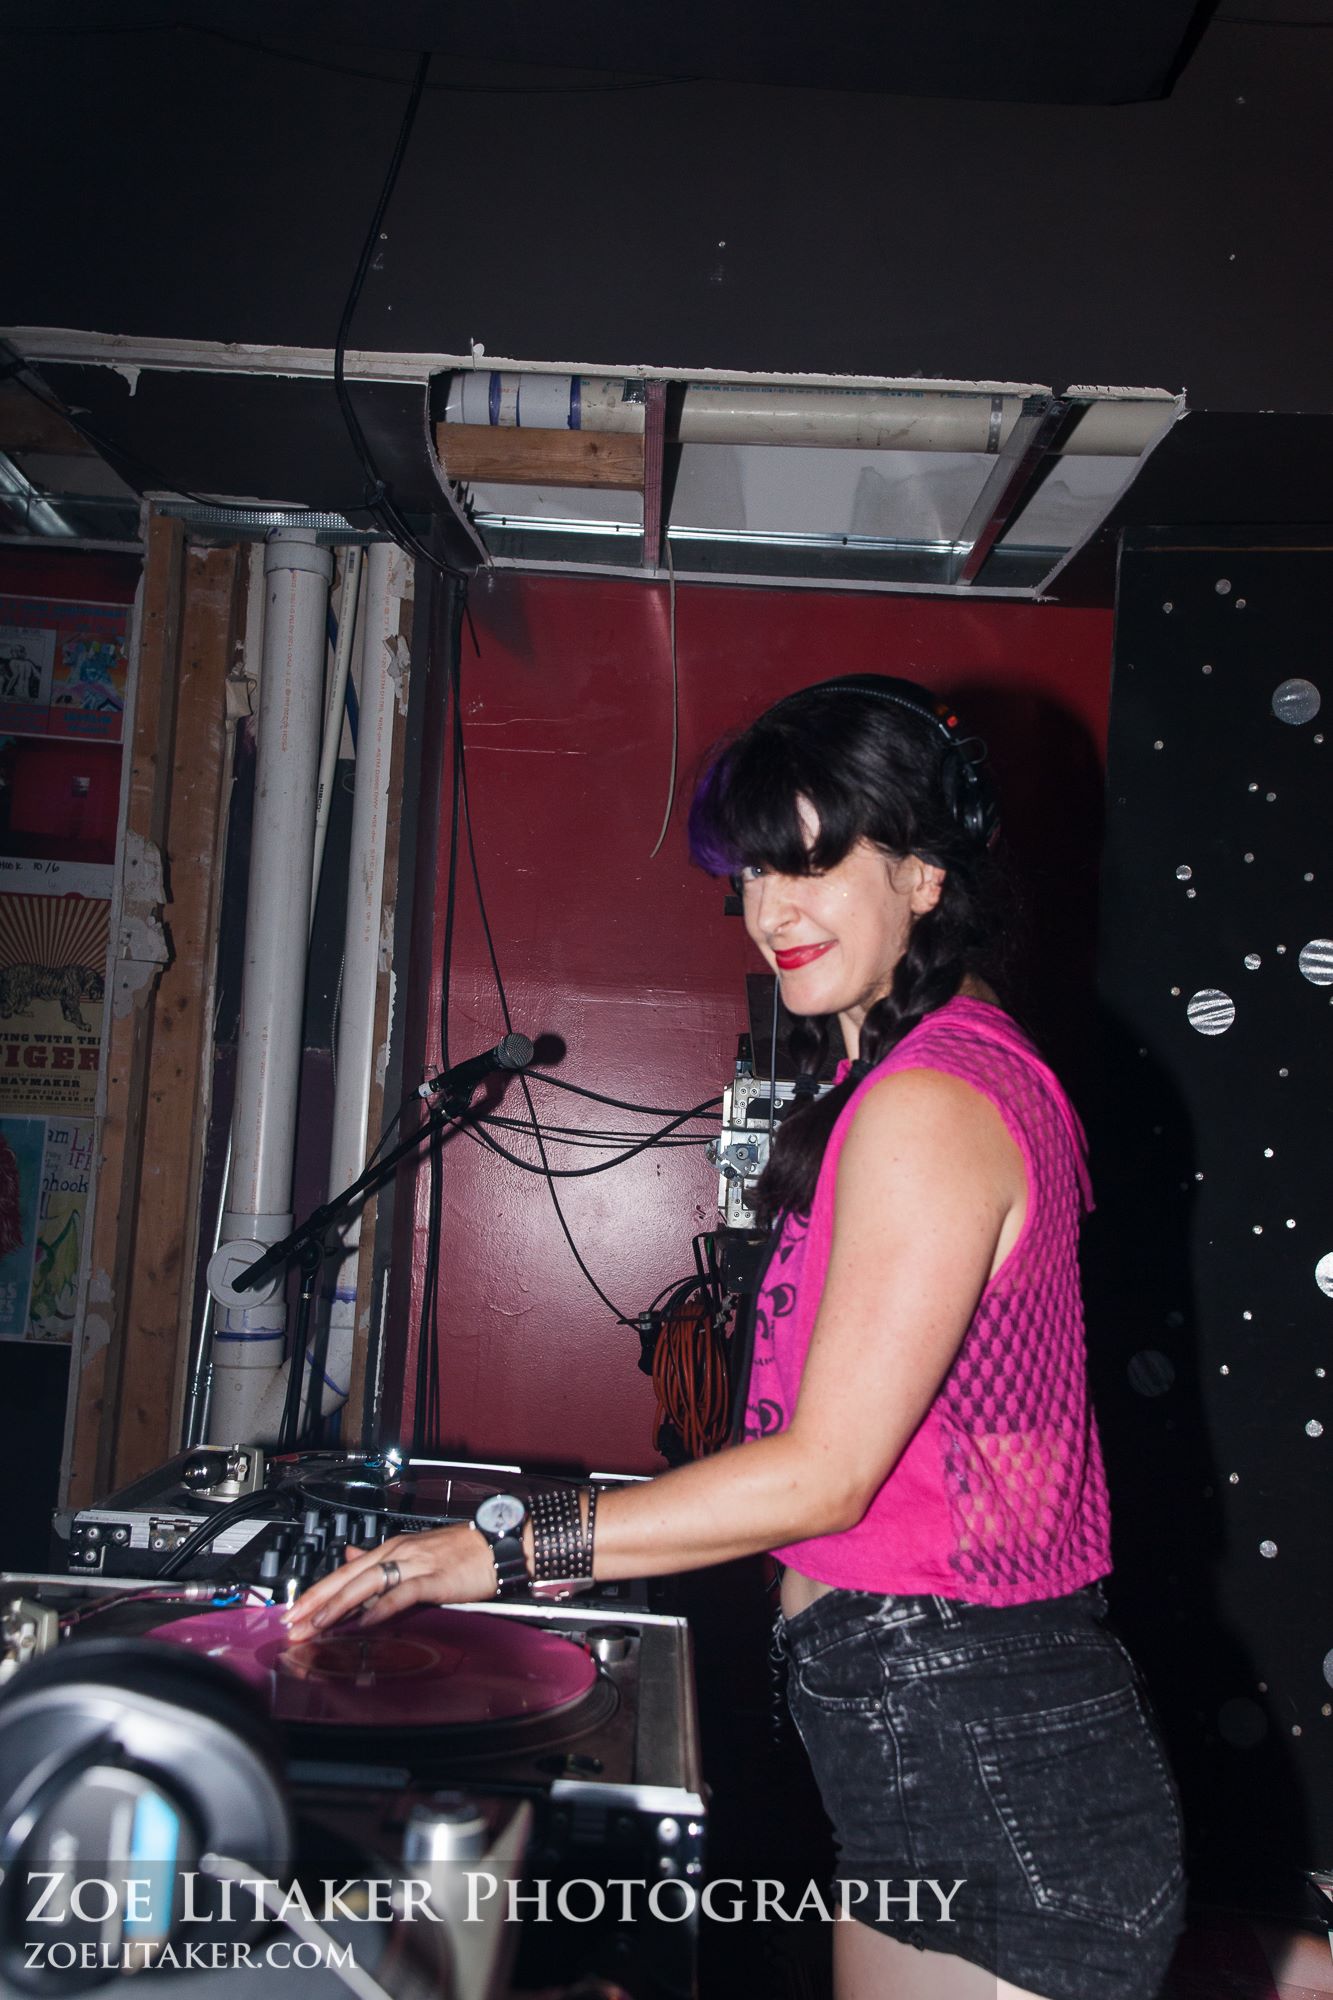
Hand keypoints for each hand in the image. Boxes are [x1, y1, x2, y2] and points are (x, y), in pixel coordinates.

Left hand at [281, 1524, 496, 1642]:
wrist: (500, 1544)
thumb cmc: (463, 1553)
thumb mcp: (417, 1554)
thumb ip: (383, 1561)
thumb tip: (351, 1558)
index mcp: (393, 1549)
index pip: (345, 1571)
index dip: (317, 1592)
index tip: (293, 1611)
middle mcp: (399, 1552)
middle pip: (348, 1577)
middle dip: (316, 1600)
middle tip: (291, 1622)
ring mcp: (416, 1563)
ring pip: (367, 1583)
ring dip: (338, 1606)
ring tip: (316, 1625)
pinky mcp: (434, 1578)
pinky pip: (401, 1593)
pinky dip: (381, 1607)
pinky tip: (364, 1622)